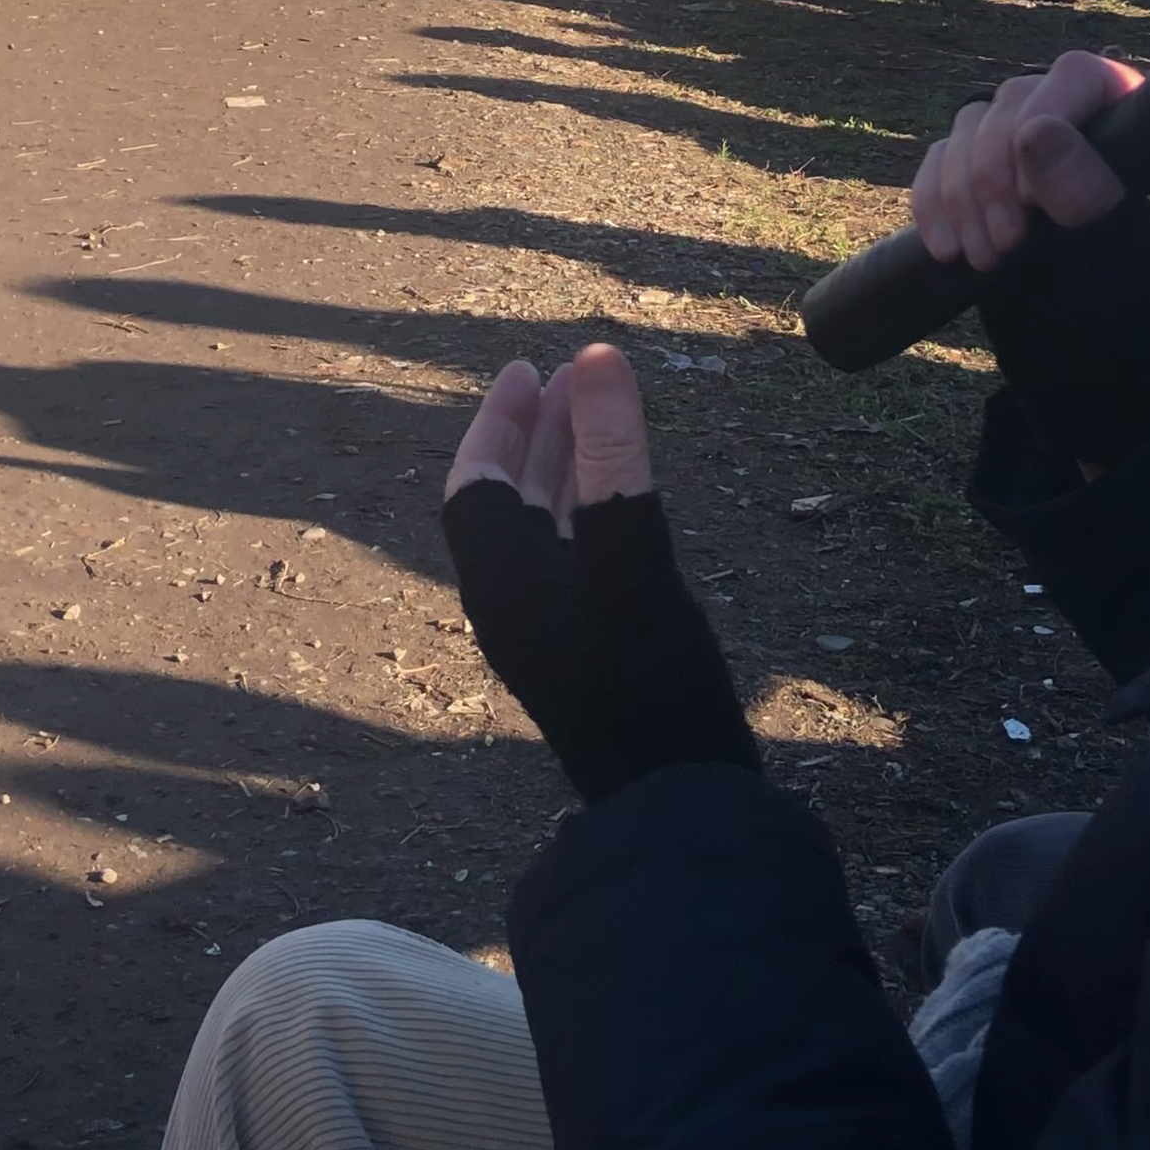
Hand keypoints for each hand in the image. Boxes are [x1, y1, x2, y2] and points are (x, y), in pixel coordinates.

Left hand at [440, 346, 757, 803]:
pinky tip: (629, 507)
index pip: (476, 484)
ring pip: (546, 533)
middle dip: (538, 435)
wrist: (672, 795)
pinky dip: (594, 516)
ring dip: (568, 471)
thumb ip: (611, 451)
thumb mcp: (629, 548)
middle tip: (571, 378)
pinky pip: (575, 564)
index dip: (499, 422)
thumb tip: (594, 354)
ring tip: (602, 419)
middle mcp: (513, 605)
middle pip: (509, 503)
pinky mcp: (590, 656)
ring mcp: (551, 635)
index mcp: (500, 579)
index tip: (528, 370)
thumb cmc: (645, 676)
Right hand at [915, 52, 1149, 465]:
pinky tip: (946, 250)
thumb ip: (1081, 189)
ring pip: (967, 131)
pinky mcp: (980, 181)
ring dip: (962, 197)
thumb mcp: (1111, 255)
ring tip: (984, 260)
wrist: (1095, 375)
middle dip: (993, 177)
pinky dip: (932, 203)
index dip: (1045, 122)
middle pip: (1010, 104)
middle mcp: (1080, 124)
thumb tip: (1036, 128)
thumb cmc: (1126, 315)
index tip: (1033, 199)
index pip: (1077, 79)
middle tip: (1006, 247)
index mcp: (1132, 128)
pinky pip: (938, 163)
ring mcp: (1024, 151)